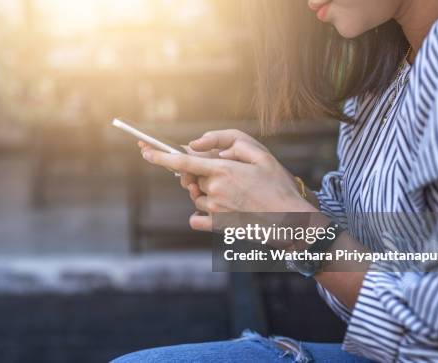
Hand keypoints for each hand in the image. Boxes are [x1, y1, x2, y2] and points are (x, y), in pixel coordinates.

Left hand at [140, 133, 316, 230]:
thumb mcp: (260, 154)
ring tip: (233, 193)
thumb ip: (228, 142)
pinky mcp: (219, 226)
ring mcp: (215, 210)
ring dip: (205, 191)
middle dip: (200, 173)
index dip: (160, 156)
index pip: (182, 162)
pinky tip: (216, 211)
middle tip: (223, 173)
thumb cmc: (278, 184)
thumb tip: (198, 145)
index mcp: (223, 170)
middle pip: (192, 177)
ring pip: (197, 196)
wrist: (292, 221)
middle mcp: (214, 190)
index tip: (145, 152)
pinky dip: (201, 215)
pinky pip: (197, 219)